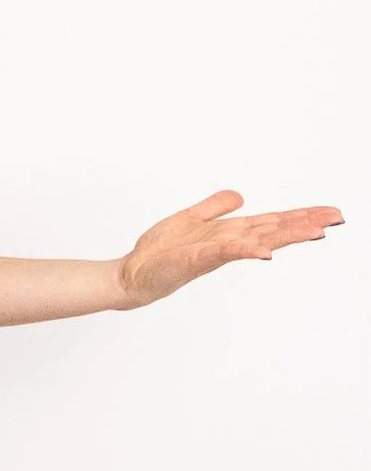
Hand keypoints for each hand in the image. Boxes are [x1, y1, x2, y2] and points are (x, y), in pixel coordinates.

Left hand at [116, 189, 343, 308]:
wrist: (132, 273)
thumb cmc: (159, 252)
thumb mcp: (190, 217)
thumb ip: (216, 206)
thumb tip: (242, 196)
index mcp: (230, 232)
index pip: (272, 221)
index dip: (300, 216)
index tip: (330, 213)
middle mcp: (229, 242)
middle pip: (274, 230)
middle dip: (305, 223)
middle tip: (338, 219)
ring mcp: (215, 252)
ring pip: (258, 240)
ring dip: (286, 236)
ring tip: (316, 231)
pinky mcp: (198, 259)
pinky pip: (226, 252)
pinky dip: (245, 249)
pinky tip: (265, 250)